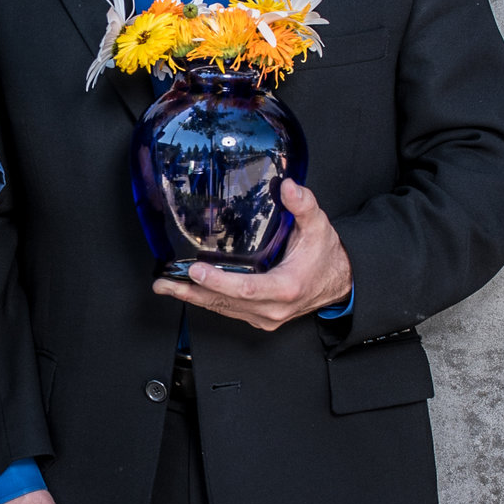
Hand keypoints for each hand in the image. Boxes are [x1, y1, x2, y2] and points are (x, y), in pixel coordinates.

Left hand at [151, 181, 353, 331]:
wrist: (339, 282)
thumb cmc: (326, 256)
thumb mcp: (319, 226)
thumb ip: (304, 206)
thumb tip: (288, 186)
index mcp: (286, 287)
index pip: (245, 289)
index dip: (218, 281)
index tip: (195, 270)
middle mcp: (273, 308)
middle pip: (225, 302)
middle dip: (191, 292)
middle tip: (164, 282)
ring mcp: (265, 316)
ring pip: (223, 309)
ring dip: (193, 298)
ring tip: (165, 286)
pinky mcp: (260, 317)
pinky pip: (229, 311)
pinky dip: (207, 301)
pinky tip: (188, 291)